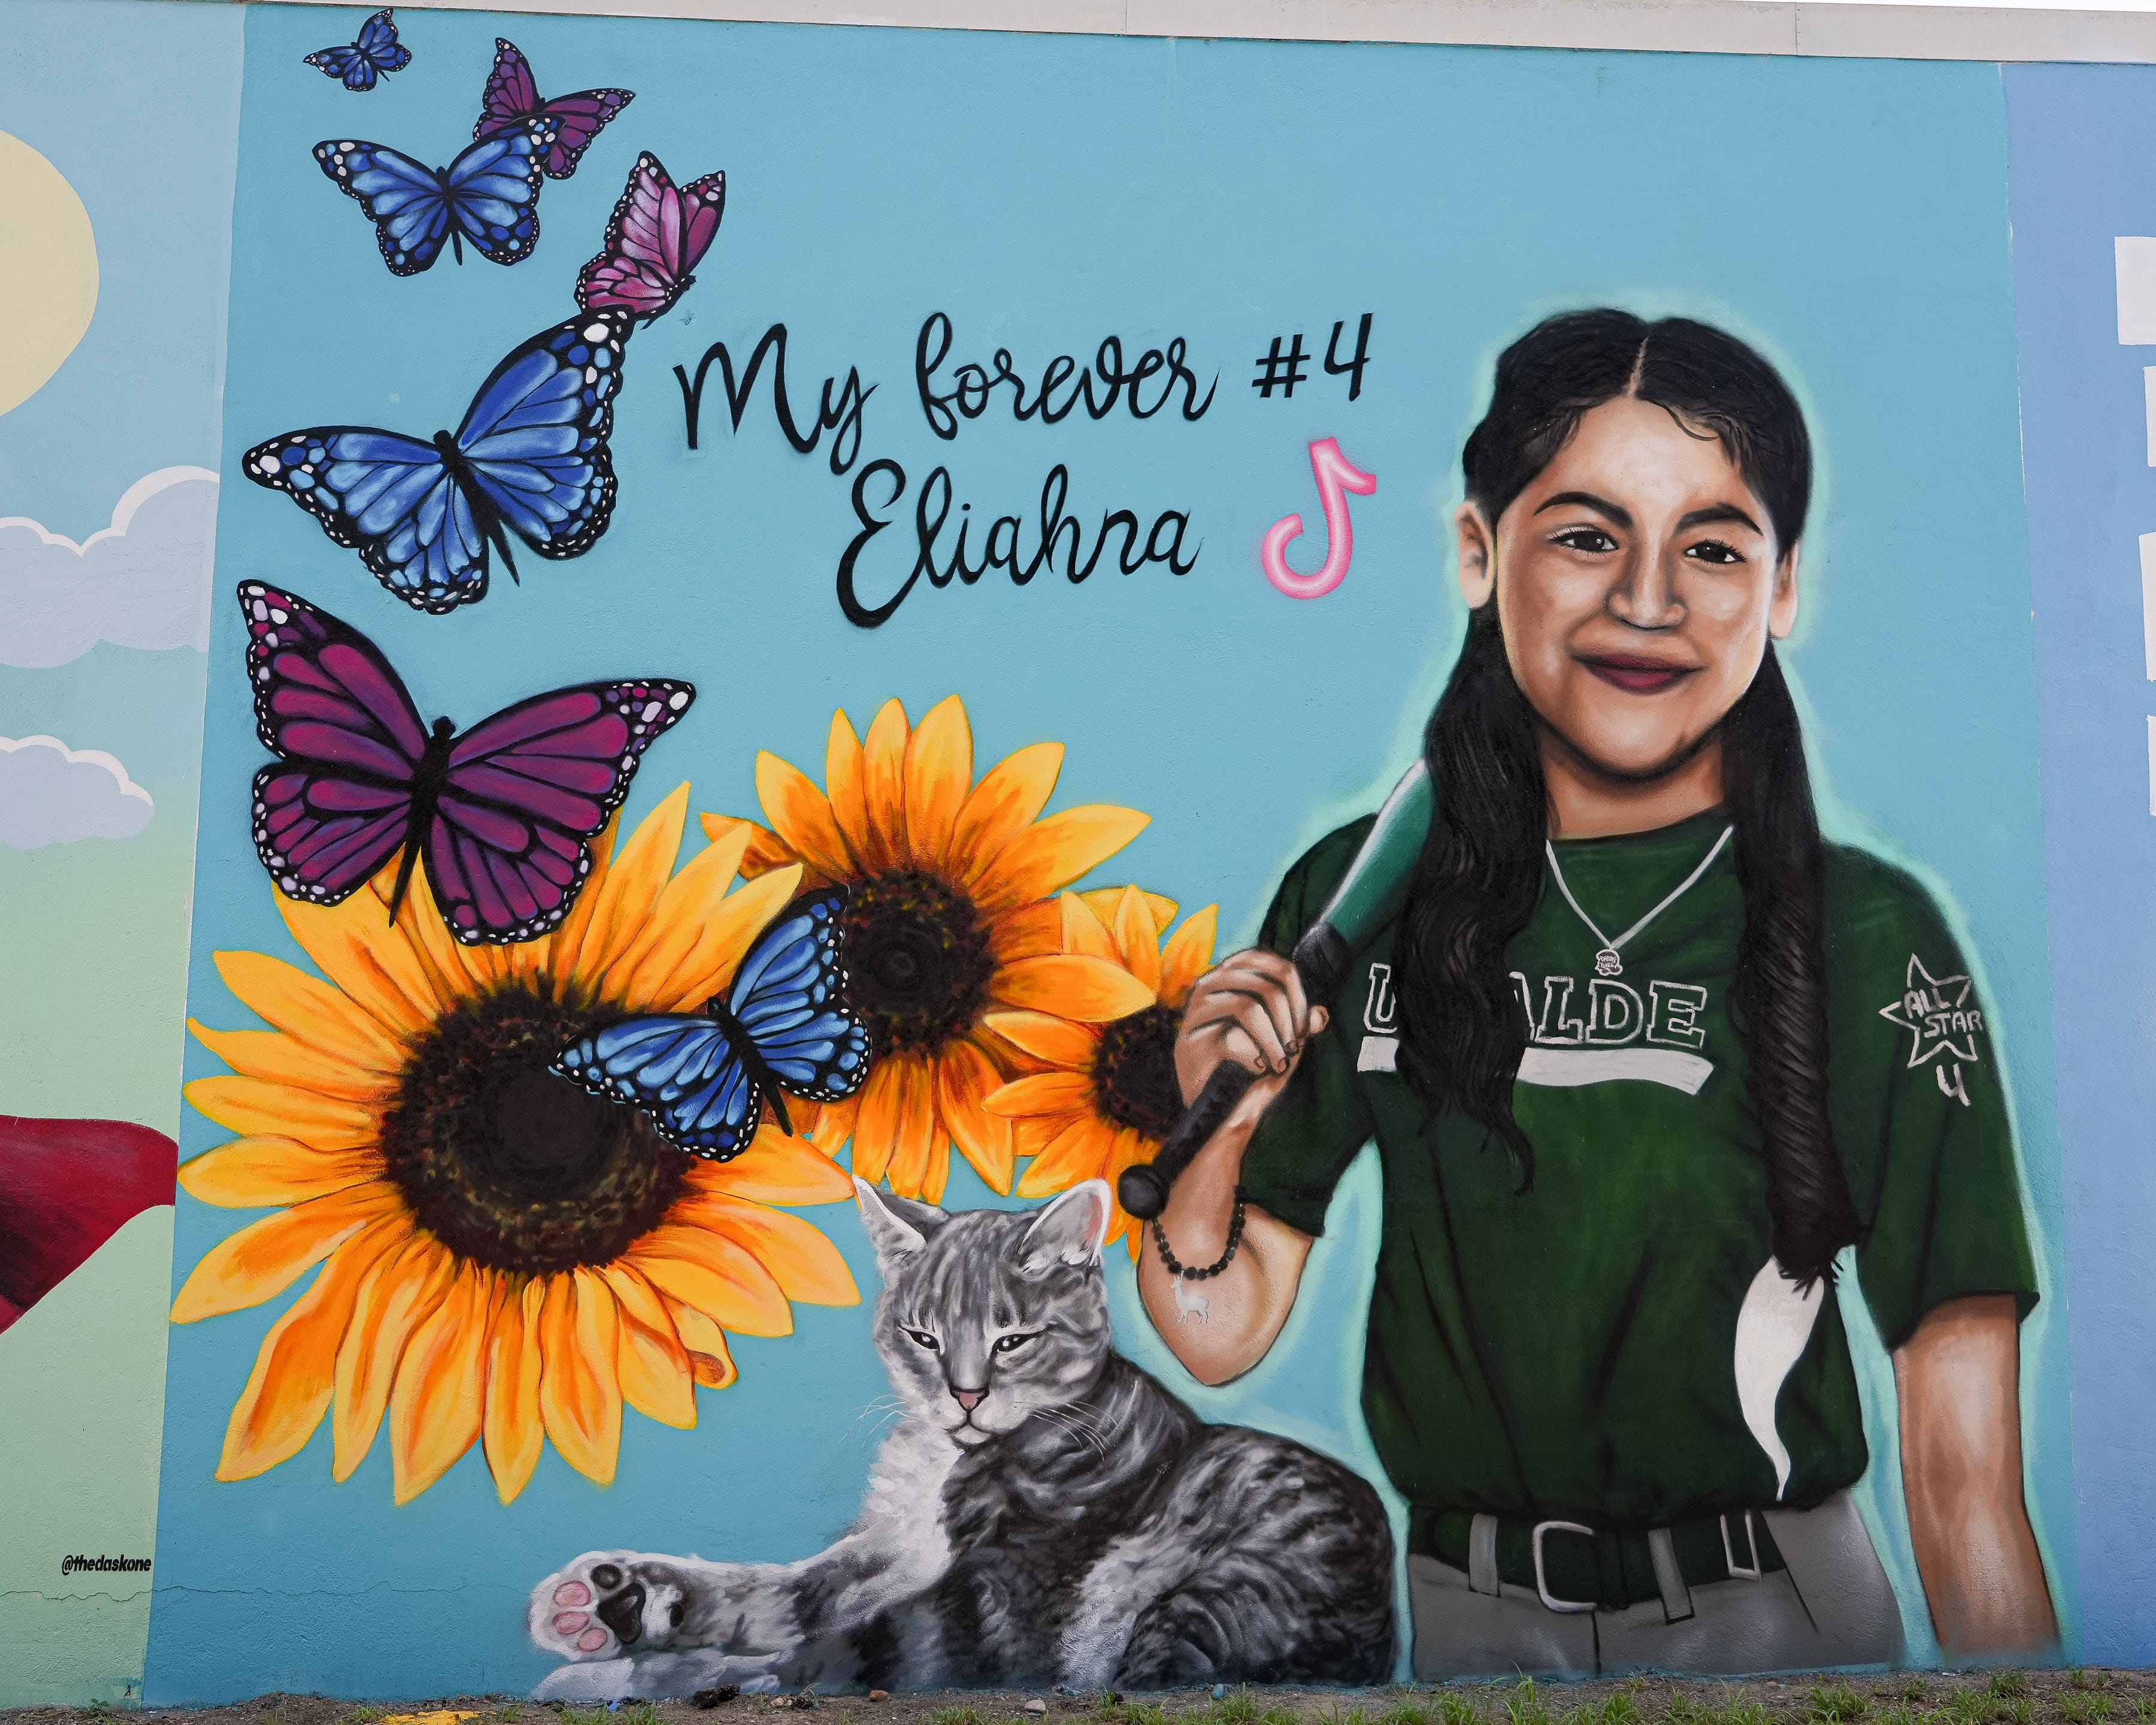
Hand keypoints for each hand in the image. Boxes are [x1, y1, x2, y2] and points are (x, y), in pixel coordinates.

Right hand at [1174, 949, 1330, 1106]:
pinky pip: (1230, 1039)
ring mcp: (1197, 1010)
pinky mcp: (1189, 1041)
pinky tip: (1258, 1069)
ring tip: (1280, 1063)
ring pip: (1247, 1008)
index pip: (1280, 968)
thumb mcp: (1281, 1041)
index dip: (1299, 999)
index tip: (1304, 1030)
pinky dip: (1253, 1057)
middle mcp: (1212, 983)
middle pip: (1267, 987)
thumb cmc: (1250, 1064)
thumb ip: (1300, 1026)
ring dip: (1273, 1041)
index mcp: (1235, 973)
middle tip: (1294, 1050)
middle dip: (1289, 1022)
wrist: (1216, 1104)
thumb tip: (1320, 1016)